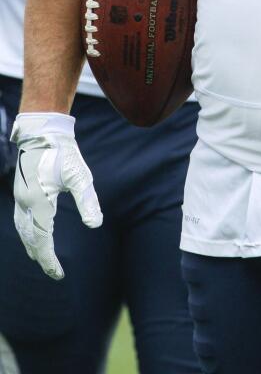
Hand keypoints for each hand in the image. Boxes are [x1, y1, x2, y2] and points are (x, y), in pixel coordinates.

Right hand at [11, 112, 101, 279]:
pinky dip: (27, 234)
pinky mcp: (21, 191)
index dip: (49, 259)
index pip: (42, 240)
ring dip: (32, 247)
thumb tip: (96, 224)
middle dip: (41, 257)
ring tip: (43, 259)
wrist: (42, 131)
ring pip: (22, 231)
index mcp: (38, 202)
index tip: (59, 273)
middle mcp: (25, 203)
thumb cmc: (62, 152)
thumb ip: (87, 201)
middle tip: (54, 271)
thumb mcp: (80, 175)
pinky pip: (20, 220)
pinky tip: (34, 235)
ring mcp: (20, 197)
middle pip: (30, 240)